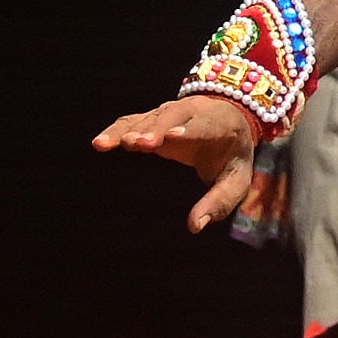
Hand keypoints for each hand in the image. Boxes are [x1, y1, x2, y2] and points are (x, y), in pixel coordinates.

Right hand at [91, 94, 263, 231]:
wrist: (230, 120)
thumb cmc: (232, 155)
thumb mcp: (237, 178)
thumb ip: (220, 201)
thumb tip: (195, 226)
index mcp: (222, 124)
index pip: (206, 125)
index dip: (190, 130)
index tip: (173, 136)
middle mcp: (194, 112)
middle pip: (172, 117)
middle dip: (156, 129)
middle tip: (139, 143)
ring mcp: (170, 112)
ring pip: (148, 118)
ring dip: (131, 130)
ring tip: (111, 144)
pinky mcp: (151, 117)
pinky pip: (131, 122)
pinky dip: (116, 131)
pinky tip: (100, 144)